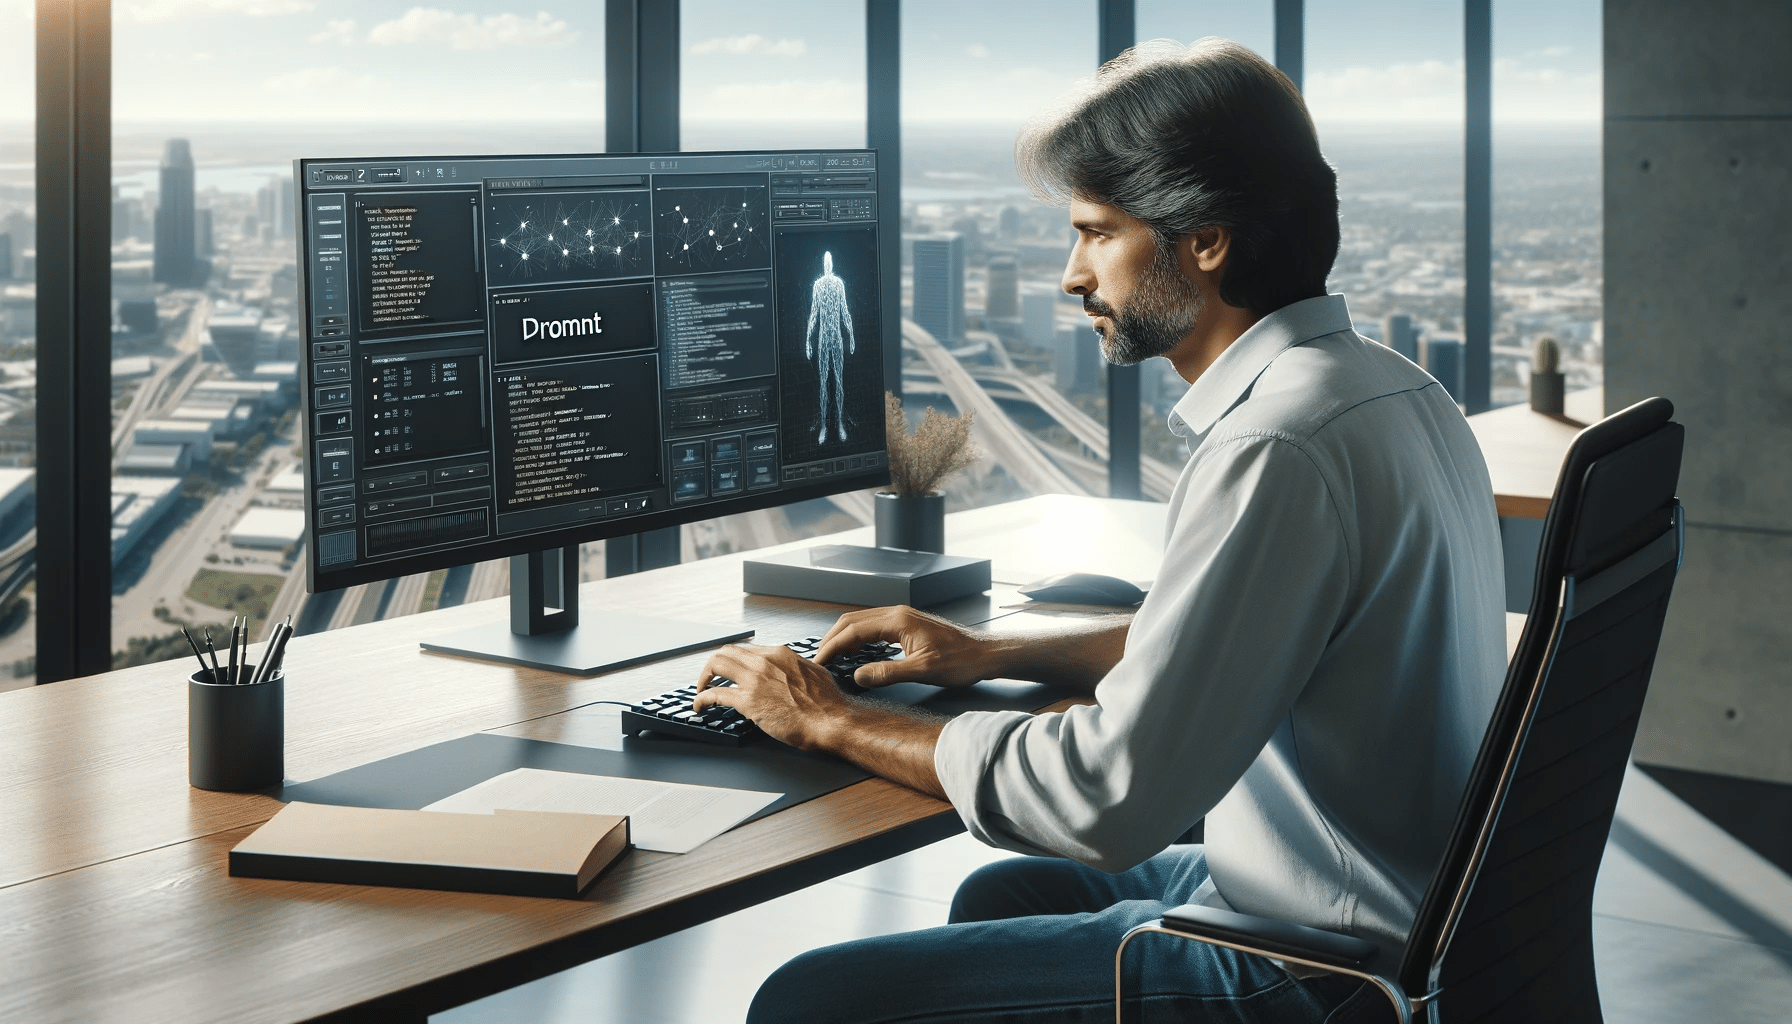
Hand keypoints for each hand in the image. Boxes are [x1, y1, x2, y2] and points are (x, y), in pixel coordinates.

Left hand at [692, 644, 851, 750]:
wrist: (830, 720)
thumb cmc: (827, 703)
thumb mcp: (814, 673)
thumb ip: (798, 669)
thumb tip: (795, 673)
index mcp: (780, 654)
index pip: (747, 650)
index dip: (735, 660)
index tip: (731, 670)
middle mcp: (765, 662)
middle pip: (727, 651)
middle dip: (714, 664)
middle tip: (710, 676)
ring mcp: (755, 680)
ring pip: (716, 665)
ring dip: (704, 676)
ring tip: (700, 688)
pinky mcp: (748, 701)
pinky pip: (715, 694)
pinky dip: (702, 698)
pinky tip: (700, 705)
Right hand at [814, 606, 994, 688]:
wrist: (984, 654)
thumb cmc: (961, 660)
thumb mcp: (922, 672)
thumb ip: (887, 673)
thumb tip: (858, 677)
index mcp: (898, 621)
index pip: (853, 630)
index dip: (833, 646)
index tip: (820, 661)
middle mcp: (898, 614)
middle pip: (852, 621)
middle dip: (832, 639)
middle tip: (818, 659)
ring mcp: (902, 617)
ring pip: (862, 622)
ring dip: (843, 637)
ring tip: (831, 655)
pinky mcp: (907, 625)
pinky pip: (873, 626)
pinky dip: (858, 637)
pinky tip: (856, 650)